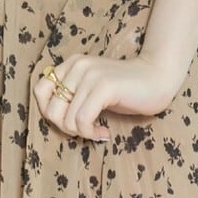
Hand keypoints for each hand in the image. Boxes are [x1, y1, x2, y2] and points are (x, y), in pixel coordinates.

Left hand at [33, 50, 183, 142]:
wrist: (158, 78)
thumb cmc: (126, 89)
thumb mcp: (92, 88)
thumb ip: (72, 94)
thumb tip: (53, 116)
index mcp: (72, 64)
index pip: (40, 91)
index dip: (50, 112)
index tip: (71, 121)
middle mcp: (77, 66)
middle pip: (51, 109)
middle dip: (67, 128)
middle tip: (86, 130)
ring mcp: (90, 75)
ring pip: (67, 119)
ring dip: (82, 133)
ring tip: (98, 130)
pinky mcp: (103, 87)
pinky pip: (83, 120)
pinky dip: (91, 133)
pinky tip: (104, 131)